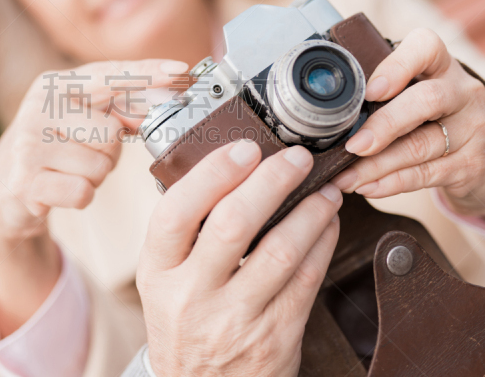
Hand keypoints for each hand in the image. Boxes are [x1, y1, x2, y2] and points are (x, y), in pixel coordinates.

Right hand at [0, 59, 187, 335]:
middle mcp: (38, 108)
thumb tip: (169, 97)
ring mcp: (28, 145)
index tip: (181, 69)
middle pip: (111, 133)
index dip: (148, 72)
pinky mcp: (24, 182)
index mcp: (54, 85)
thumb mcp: (81, 119)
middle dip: (108, 152)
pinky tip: (60, 190)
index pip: (109, 75)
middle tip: (83, 154)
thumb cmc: (55, 148)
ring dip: (95, 175)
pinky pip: (84, 192)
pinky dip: (81, 196)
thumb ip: (121, 108)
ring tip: (69, 171)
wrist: (4, 188)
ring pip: (101, 166)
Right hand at [137, 140, 341, 376]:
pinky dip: (322, 242)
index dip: (213, 174)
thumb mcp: (163, 280)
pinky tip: (326, 223)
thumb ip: (184, 233)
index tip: (244, 148)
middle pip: (232, 224)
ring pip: (281, 251)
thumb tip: (228, 169)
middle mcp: (192, 296)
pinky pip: (307, 279)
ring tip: (323, 188)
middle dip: (271, 181)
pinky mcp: (275, 336)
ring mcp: (235, 319)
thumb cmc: (184, 322)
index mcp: (158, 273)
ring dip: (310, 210)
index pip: (175, 214)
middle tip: (295, 158)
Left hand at [331, 28, 484, 236]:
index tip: (369, 91)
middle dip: (384, 125)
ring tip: (346, 177)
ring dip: (377, 164)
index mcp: (442, 64)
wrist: (481, 161)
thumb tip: (326, 113)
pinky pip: (426, 174)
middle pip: (426, 101)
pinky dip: (392, 183)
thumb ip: (380, 94)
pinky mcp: (473, 164)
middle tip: (352, 146)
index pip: (426, 47)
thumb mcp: (411, 95)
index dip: (397, 66)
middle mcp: (463, 91)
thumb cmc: (428, 120)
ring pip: (421, 145)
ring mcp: (473, 128)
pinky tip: (367, 187)